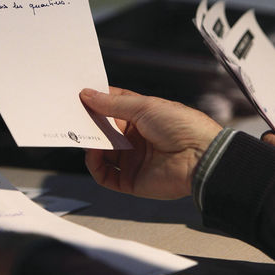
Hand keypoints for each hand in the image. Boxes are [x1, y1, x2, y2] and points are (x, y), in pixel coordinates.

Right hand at [79, 87, 222, 198]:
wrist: (201, 157)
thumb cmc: (182, 126)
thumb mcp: (145, 106)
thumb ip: (112, 104)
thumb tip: (88, 94)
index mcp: (143, 117)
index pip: (114, 107)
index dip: (97, 102)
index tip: (80, 96)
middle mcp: (137, 138)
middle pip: (105, 130)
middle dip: (89, 123)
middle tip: (73, 115)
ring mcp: (133, 159)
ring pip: (101, 152)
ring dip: (90, 144)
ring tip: (83, 135)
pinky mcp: (131, 180)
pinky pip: (105, 174)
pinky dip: (95, 165)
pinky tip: (94, 153)